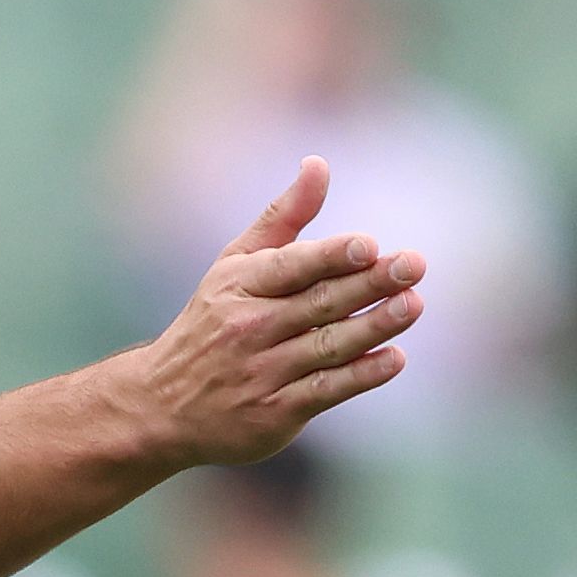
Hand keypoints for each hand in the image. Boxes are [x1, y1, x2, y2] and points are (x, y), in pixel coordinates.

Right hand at [132, 156, 424, 467]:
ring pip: (327, 346)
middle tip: (414, 265)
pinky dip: (360, 376)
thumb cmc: (211, 322)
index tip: (370, 244)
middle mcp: (249, 326)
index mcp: (240, 284)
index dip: (331, 256)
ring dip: (374, 327)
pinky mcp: (275, 412)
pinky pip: (325, 391)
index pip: (291, 266)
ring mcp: (262, 371)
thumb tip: (319, 164)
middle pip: (319, 303)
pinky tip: (393, 360)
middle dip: (369, 283)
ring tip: (414, 305)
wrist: (162, 405)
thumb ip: (283, 218)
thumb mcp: (234, 265)